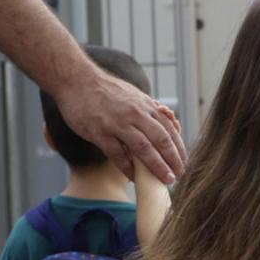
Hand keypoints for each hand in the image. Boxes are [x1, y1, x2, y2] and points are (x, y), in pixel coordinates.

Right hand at [58, 70, 185, 182]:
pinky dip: (128, 168)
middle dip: (173, 161)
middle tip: (179, 176)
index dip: (179, 150)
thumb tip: (170, 124)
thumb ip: (151, 110)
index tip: (184, 164)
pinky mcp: (99, 132)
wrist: (75, 79)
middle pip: (162, 141)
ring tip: (166, 179)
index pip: (170, 131)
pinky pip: (118, 155)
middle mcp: (136, 115)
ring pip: (144, 149)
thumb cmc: (107, 90)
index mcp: (146, 107)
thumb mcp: (135, 95)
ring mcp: (117, 124)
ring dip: (157, 167)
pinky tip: (135, 177)